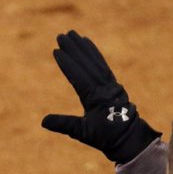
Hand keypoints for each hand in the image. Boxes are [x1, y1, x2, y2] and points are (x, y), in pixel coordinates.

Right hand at [40, 30, 159, 163]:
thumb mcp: (82, 132)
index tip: (56, 50)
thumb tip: (43, 121)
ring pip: (96, 62)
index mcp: (96, 98)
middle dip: (74, 49)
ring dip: (84, 48)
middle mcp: (105, 87)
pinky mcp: (113, 84)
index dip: (67, 63)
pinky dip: (95, 54)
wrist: (129, 139)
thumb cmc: (105, 137)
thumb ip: (64, 124)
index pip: (79, 77)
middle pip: (87, 64)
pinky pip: (102, 65)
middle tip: (62, 35)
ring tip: (74, 34)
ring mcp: (111, 84)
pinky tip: (88, 45)